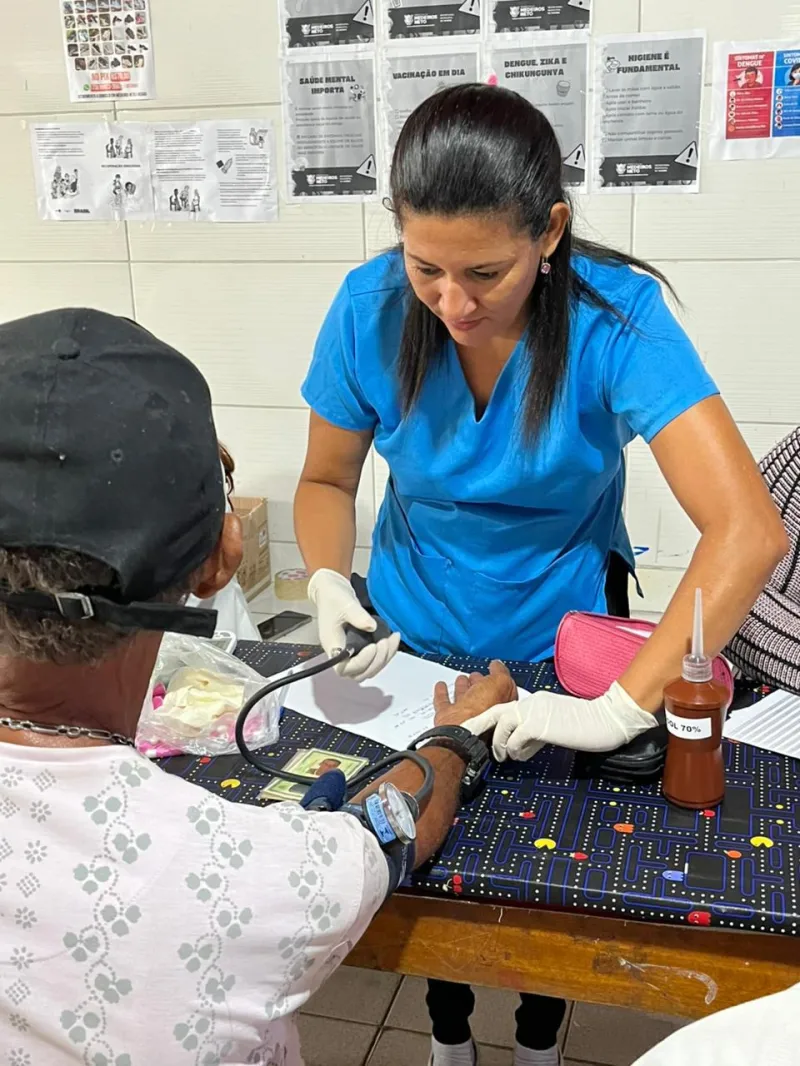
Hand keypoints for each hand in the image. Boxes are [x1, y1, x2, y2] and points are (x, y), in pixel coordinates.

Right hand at [307, 569, 399, 681]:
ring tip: (393, 639)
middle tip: (386, 642)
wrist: (333, 591)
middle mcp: (341, 655)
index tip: (372, 646)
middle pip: (359, 673)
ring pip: (369, 669)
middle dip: (377, 661)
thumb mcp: (344, 602)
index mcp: (332, 646)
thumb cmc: (334, 597)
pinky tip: (394, 638)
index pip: (344, 668)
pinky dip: (387, 653)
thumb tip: (371, 627)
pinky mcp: (361, 648)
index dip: (361, 663)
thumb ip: (356, 615)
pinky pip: (375, 659)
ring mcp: (352, 653)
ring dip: (384, 658)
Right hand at [433, 661, 516, 728]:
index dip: (497, 680)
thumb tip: (498, 665)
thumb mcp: (501, 683)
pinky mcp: (449, 718)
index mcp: (501, 707)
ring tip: (460, 678)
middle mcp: (485, 714)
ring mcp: (466, 716)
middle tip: (475, 675)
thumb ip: (500, 672)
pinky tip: (440, 686)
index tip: (493, 670)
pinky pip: (444, 703)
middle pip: (482, 696)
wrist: (463, 729)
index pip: (501, 691)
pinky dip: (442, 694)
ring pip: (464, 699)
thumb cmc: (486, 709)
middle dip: (479, 683)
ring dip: (461, 688)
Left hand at [462, 682, 655, 760]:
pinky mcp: (541, 725)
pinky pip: (517, 739)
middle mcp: (530, 702)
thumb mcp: (554, 724)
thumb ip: (534, 731)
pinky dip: (516, 750)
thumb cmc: (584, 725)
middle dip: (478, 726)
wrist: (606, 720)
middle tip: (468, 738)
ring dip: (500, 744)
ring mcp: (534, 712)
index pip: (502, 708)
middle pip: (494, 712)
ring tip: (505, 756)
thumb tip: (518, 747)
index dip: (485, 720)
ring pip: (502, 726)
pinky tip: (522, 756)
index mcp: (533, 701)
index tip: (471, 728)